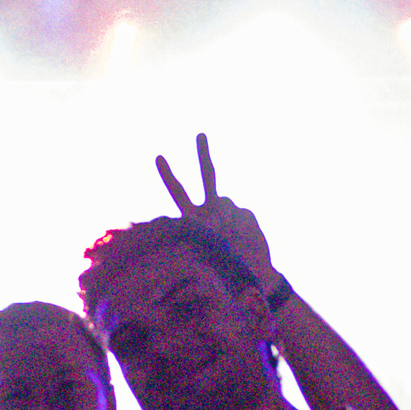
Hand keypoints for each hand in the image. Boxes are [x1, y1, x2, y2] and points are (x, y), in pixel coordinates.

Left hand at [155, 134, 279, 297]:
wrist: (253, 275)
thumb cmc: (224, 268)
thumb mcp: (206, 251)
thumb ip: (207, 226)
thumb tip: (219, 207)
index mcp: (194, 217)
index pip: (179, 192)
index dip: (168, 175)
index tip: (158, 156)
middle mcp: (210, 209)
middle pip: (208, 176)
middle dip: (204, 155)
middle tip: (200, 134)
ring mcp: (229, 211)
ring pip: (224, 200)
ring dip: (222, 218)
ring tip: (225, 240)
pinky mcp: (245, 213)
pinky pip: (240, 213)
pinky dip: (239, 226)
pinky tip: (241, 241)